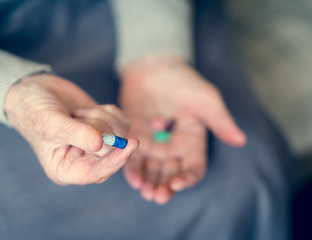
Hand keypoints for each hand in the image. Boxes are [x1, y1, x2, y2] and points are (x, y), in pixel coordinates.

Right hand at [4, 74, 137, 184]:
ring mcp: (98, 146)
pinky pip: (123, 122)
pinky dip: (108, 111)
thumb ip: (76, 134)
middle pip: (112, 150)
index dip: (115, 160)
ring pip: (120, 134)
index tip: (131, 145)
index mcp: (67, 169)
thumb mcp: (51, 123)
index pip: (97, 172)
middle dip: (98, 126)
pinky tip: (88, 109)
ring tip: (78, 113)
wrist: (36, 91)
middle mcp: (85, 161)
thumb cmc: (35, 111)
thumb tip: (100, 144)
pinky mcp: (106, 129)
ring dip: (101, 116)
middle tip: (77, 116)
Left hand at [119, 56, 245, 203]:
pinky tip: (131, 179)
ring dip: (149, 182)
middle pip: (171, 173)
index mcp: (193, 142)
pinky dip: (132, 168)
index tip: (178, 184)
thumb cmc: (183, 81)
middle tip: (157, 196)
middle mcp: (174, 148)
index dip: (187, 177)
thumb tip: (240, 140)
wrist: (153, 67)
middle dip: (165, 186)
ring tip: (145, 192)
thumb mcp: (204, 99)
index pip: (193, 167)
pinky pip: (134, 157)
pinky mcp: (135, 138)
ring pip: (152, 170)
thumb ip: (219, 120)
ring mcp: (154, 145)